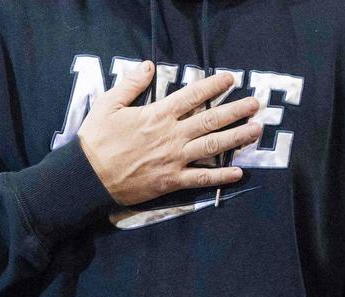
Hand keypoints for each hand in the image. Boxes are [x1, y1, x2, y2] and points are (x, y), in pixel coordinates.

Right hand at [78, 63, 261, 204]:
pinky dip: (221, 177)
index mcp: (158, 114)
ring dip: (237, 138)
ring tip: (256, 130)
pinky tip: (238, 172)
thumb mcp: (109, 104)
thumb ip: (131, 84)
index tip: (230, 79)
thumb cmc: (96, 140)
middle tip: (256, 104)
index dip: (213, 86)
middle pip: (211, 120)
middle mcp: (171, 135)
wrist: (88, 176)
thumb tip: (149, 66)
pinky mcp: (171, 181)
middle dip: (236, 110)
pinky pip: (201, 179)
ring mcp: (174, 160)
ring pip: (212, 147)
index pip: (192, 96)